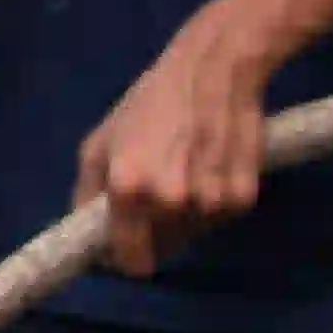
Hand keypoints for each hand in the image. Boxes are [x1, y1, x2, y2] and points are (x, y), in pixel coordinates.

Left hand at [79, 6, 280, 273]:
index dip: (128, 257)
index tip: (129, 245)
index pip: (132, 260)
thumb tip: (88, 236)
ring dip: (189, 215)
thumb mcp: (101, 141)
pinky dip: (215, 202)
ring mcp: (210, 204)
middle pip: (165, 248)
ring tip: (188, 174)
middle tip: (160, 193)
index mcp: (129, 190)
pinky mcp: (244, 200)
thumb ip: (88, 193)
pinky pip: (222, 218)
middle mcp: (170, 203)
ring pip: (195, 234)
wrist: (213, 72)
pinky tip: (213, 169)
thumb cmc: (151, 103)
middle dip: (158, 230)